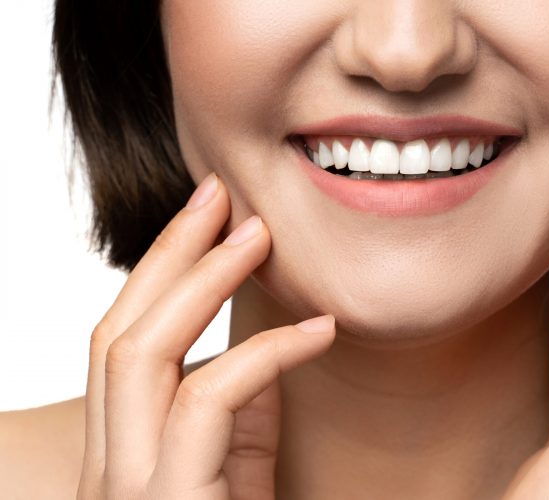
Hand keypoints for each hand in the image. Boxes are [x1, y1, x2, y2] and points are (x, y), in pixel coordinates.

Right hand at [76, 173, 335, 498]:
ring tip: (259, 234)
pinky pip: (209, 397)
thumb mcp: (239, 470)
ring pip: (142, 352)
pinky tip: (319, 329)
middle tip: (221, 193)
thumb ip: (238, 411)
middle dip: (170, 253)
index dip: (159, 269)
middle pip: (116, 332)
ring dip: (203, 280)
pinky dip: (267, 351)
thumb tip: (253, 339)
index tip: (207, 214)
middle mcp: (106, 467)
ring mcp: (129, 487)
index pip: (120, 342)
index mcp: (119, 453)